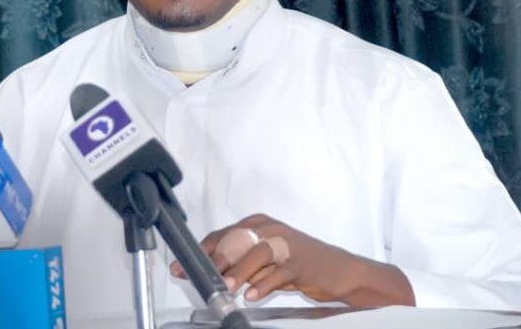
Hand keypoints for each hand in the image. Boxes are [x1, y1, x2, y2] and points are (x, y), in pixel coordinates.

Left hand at [170, 213, 414, 306]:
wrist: (339, 270)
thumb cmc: (297, 263)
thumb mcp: (264, 262)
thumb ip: (239, 264)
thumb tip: (208, 275)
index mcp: (257, 224)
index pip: (221, 235)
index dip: (200, 253)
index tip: (182, 268)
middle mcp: (269, 229)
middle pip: (235, 242)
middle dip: (214, 262)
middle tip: (199, 280)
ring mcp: (286, 243)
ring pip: (255, 254)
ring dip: (238, 272)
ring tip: (225, 289)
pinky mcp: (301, 261)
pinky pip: (279, 272)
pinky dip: (265, 284)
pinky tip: (253, 295)